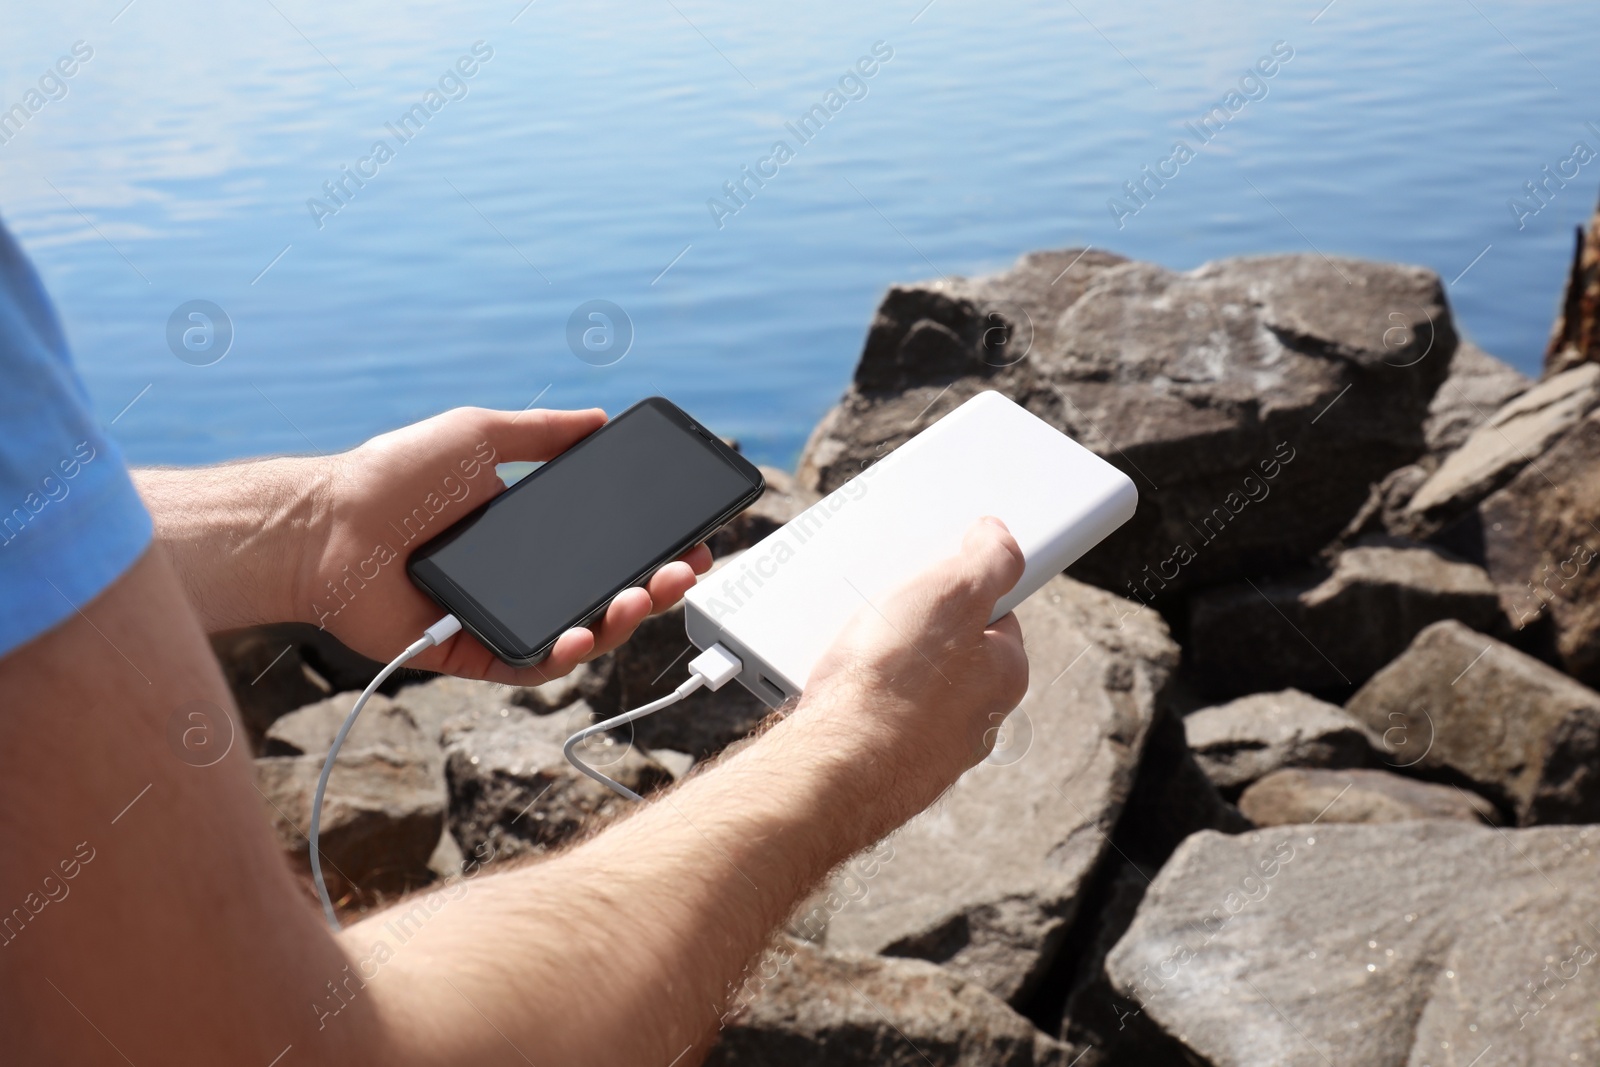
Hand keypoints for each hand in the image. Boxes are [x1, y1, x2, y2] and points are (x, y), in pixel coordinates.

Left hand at [299, 406, 711, 684]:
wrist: (326, 523)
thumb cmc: (390, 474)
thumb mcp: (480, 433)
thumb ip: (543, 432)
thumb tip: (599, 417)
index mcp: (528, 533)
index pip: (607, 547)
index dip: (652, 549)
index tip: (692, 541)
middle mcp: (520, 579)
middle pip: (605, 594)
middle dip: (654, 589)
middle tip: (684, 572)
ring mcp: (499, 619)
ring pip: (578, 634)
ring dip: (619, 622)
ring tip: (637, 599)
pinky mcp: (470, 654)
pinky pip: (527, 664)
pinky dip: (561, 655)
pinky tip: (581, 635)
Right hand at [793, 517, 1029, 819]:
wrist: (839, 762)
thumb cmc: (898, 681)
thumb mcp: (955, 590)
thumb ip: (989, 559)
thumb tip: (1000, 539)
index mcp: (1004, 675)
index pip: (997, 615)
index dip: (964, 588)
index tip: (934, 577)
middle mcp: (977, 717)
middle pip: (949, 649)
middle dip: (915, 624)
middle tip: (884, 608)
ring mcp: (931, 744)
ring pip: (908, 683)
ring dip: (881, 659)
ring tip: (851, 644)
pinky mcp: (886, 762)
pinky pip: (872, 712)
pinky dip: (855, 694)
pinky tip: (834, 686)